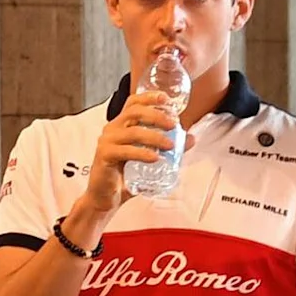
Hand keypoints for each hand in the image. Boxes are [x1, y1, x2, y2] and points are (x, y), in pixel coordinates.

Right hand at [82, 88, 181, 214]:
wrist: (106, 197)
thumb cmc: (125, 176)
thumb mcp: (149, 158)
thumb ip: (168, 147)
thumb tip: (191, 138)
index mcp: (122, 124)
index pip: (133, 102)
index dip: (149, 97)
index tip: (166, 98)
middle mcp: (112, 128)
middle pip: (134, 112)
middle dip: (156, 115)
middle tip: (174, 124)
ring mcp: (107, 141)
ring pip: (133, 132)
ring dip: (154, 137)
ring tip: (170, 145)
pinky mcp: (104, 155)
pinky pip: (125, 151)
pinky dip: (142, 153)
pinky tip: (155, 158)